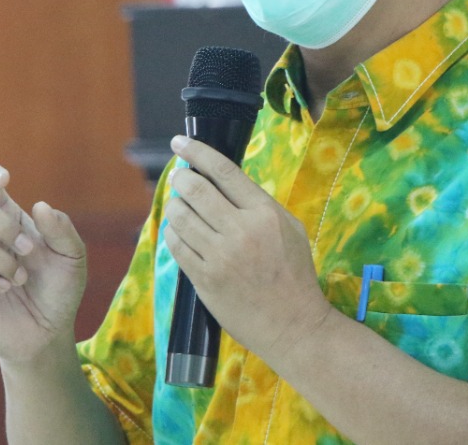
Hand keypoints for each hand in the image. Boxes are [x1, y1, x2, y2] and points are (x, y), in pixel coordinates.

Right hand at [0, 163, 87, 365]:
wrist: (49, 333)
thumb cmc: (59, 291)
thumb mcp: (73, 258)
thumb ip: (62, 230)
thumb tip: (40, 206)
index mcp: (8, 221)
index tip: (4, 178)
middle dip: (3, 225)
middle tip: (29, 248)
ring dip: (3, 260)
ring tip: (22, 278)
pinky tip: (5, 288)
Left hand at [163, 136, 332, 366]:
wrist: (293, 324)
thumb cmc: (294, 275)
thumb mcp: (290, 229)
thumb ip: (260, 204)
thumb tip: (225, 182)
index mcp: (265, 213)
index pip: (224, 171)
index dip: (198, 152)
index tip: (181, 142)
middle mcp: (241, 231)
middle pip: (196, 189)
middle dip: (181, 178)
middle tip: (179, 177)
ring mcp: (221, 256)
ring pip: (181, 216)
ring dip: (174, 204)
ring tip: (179, 204)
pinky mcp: (205, 279)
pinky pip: (176, 245)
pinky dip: (172, 232)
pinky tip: (179, 231)